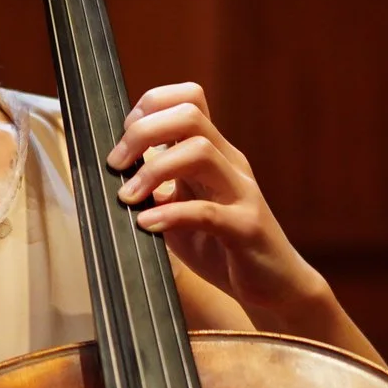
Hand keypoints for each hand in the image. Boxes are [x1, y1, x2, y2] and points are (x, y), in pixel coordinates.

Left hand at [104, 82, 333, 331]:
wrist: (275, 287)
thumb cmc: (222, 248)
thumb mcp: (182, 209)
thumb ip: (156, 188)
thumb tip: (113, 175)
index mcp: (214, 154)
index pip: (190, 99)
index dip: (151, 106)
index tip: (124, 137)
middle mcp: (230, 164)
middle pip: (189, 115)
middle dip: (142, 132)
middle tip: (115, 165)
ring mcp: (242, 193)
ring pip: (200, 152)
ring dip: (154, 170)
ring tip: (129, 198)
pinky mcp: (246, 228)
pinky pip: (208, 212)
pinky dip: (171, 214)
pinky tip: (148, 225)